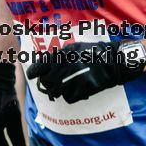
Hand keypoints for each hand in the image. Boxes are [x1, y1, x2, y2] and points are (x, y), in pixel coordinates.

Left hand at [26, 40, 145, 103]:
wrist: (113, 62)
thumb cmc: (94, 52)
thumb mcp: (75, 47)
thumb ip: (59, 55)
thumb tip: (45, 64)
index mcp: (62, 55)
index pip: (41, 66)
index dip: (34, 72)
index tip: (32, 75)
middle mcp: (64, 68)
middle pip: (46, 82)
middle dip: (48, 83)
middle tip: (53, 83)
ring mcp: (72, 80)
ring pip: (56, 91)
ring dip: (59, 90)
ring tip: (67, 86)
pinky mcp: (81, 90)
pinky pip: (68, 98)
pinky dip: (71, 96)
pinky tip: (78, 90)